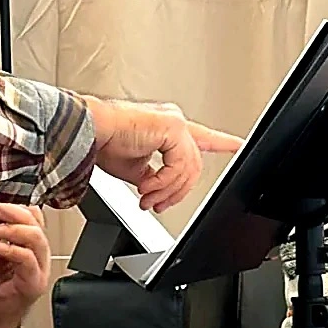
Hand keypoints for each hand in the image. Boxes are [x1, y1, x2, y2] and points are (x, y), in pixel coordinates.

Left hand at [0, 202, 51, 327]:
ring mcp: (39, 269)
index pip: (32, 214)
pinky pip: (26, 258)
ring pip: (35, 237)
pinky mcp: (33, 283)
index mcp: (30, 244)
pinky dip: (9, 248)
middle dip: (7, 211)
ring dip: (9, 228)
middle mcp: (39, 255)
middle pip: (35, 221)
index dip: (10, 205)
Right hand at [84, 97, 240, 211]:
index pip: (203, 136)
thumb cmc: (103, 143)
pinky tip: (146, 186)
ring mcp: (175, 123)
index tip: (238, 145)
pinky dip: (162, 183)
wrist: (89, 133)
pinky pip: (179, 167)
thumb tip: (157, 192)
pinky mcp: (172, 127)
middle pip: (193, 167)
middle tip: (155, 204)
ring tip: (146, 198)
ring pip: (187, 170)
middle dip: (175, 192)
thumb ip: (154, 177)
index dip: (222, 142)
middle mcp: (174, 122)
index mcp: (167, 129)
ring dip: (165, 191)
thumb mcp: (135, 169)